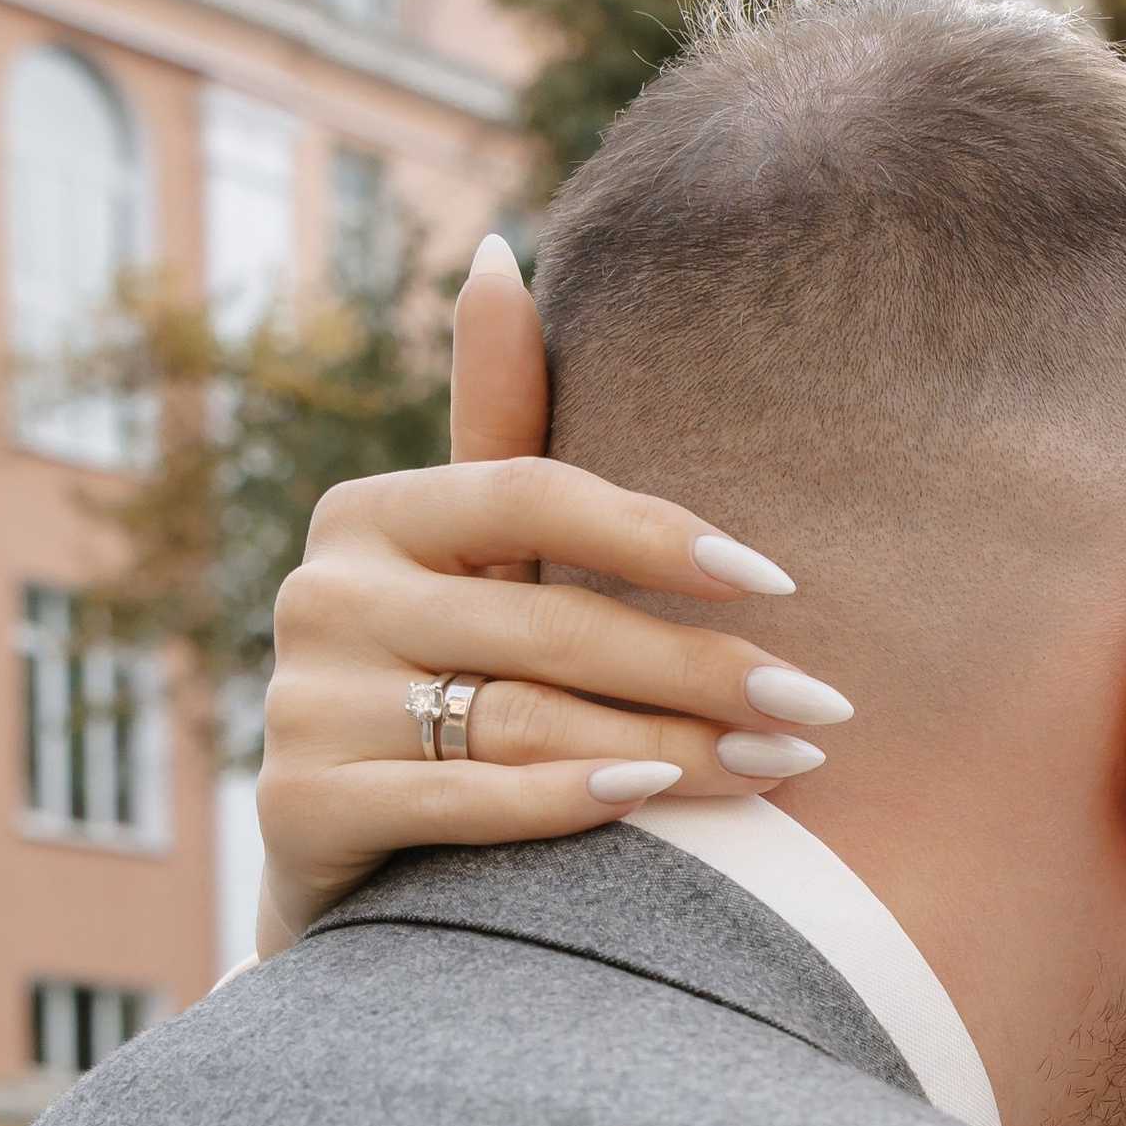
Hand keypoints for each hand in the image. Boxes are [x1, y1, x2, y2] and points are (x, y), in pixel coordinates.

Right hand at [252, 238, 850, 951]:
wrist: (362, 870)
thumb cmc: (449, 696)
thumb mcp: (473, 565)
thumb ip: (499, 433)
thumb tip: (503, 255)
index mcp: (369, 516)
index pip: (532, 492)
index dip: (659, 535)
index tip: (778, 581)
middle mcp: (323, 596)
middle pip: (553, 623)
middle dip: (705, 671)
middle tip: (821, 708)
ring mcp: (305, 705)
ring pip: (528, 718)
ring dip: (674, 746)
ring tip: (781, 765)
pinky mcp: (304, 809)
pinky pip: (466, 801)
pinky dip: (568, 799)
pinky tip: (658, 799)